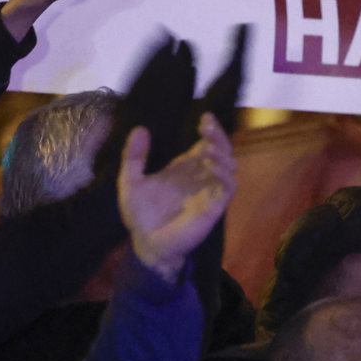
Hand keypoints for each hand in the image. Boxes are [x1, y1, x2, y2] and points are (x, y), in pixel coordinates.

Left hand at [118, 113, 234, 281]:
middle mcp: (200, 176)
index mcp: (184, 167)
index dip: (210, 129)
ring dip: (222, 153)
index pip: (205, 143)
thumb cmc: (140, 215)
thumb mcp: (130, 181)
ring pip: (230, 165)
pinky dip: (224, 174)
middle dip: (219, 136)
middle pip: (222, 149)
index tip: (204, 117)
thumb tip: (140, 128)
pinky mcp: (214, 206)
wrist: (146, 244)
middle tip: (207, 125)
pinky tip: (211, 165)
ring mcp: (209, 190)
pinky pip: (228, 187)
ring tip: (207, 148)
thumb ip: (134, 157)